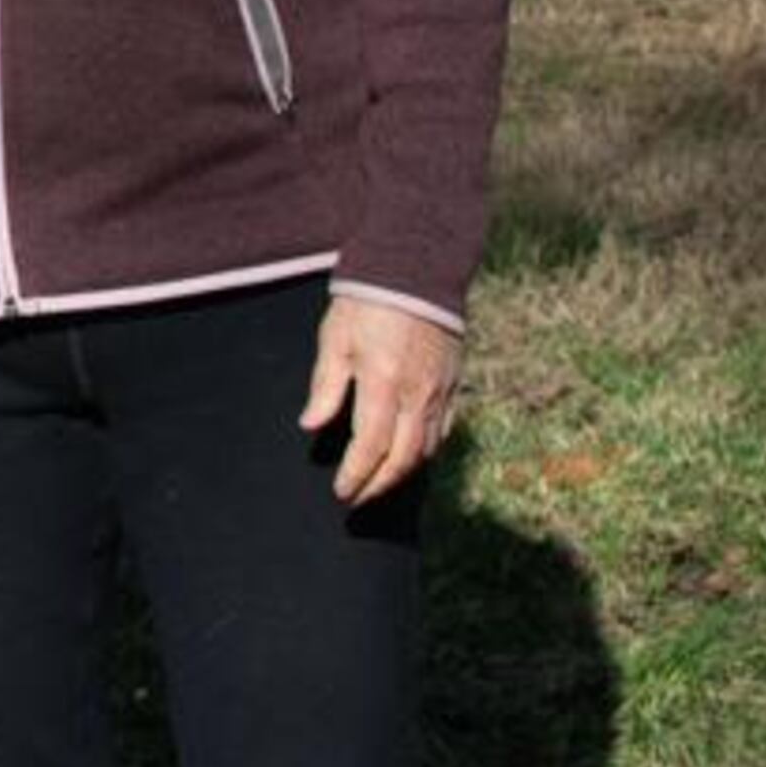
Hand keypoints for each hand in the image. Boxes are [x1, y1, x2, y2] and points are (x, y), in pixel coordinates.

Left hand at [300, 294, 462, 506]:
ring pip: (426, 449)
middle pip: (403, 458)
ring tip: (379, 483)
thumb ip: (325, 385)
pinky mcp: (454, 383)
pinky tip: (410, 456)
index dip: (355, 475)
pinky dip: (426, 451)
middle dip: (379, 485)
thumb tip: (311, 426)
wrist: (416, 268)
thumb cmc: (367, 300)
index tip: (341, 492)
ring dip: (402, 473)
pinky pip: (444, 430)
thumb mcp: (335, 337)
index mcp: (383, 381)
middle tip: (358, 498)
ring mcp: (440, 390)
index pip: (370, 446)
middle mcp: (416, 393)